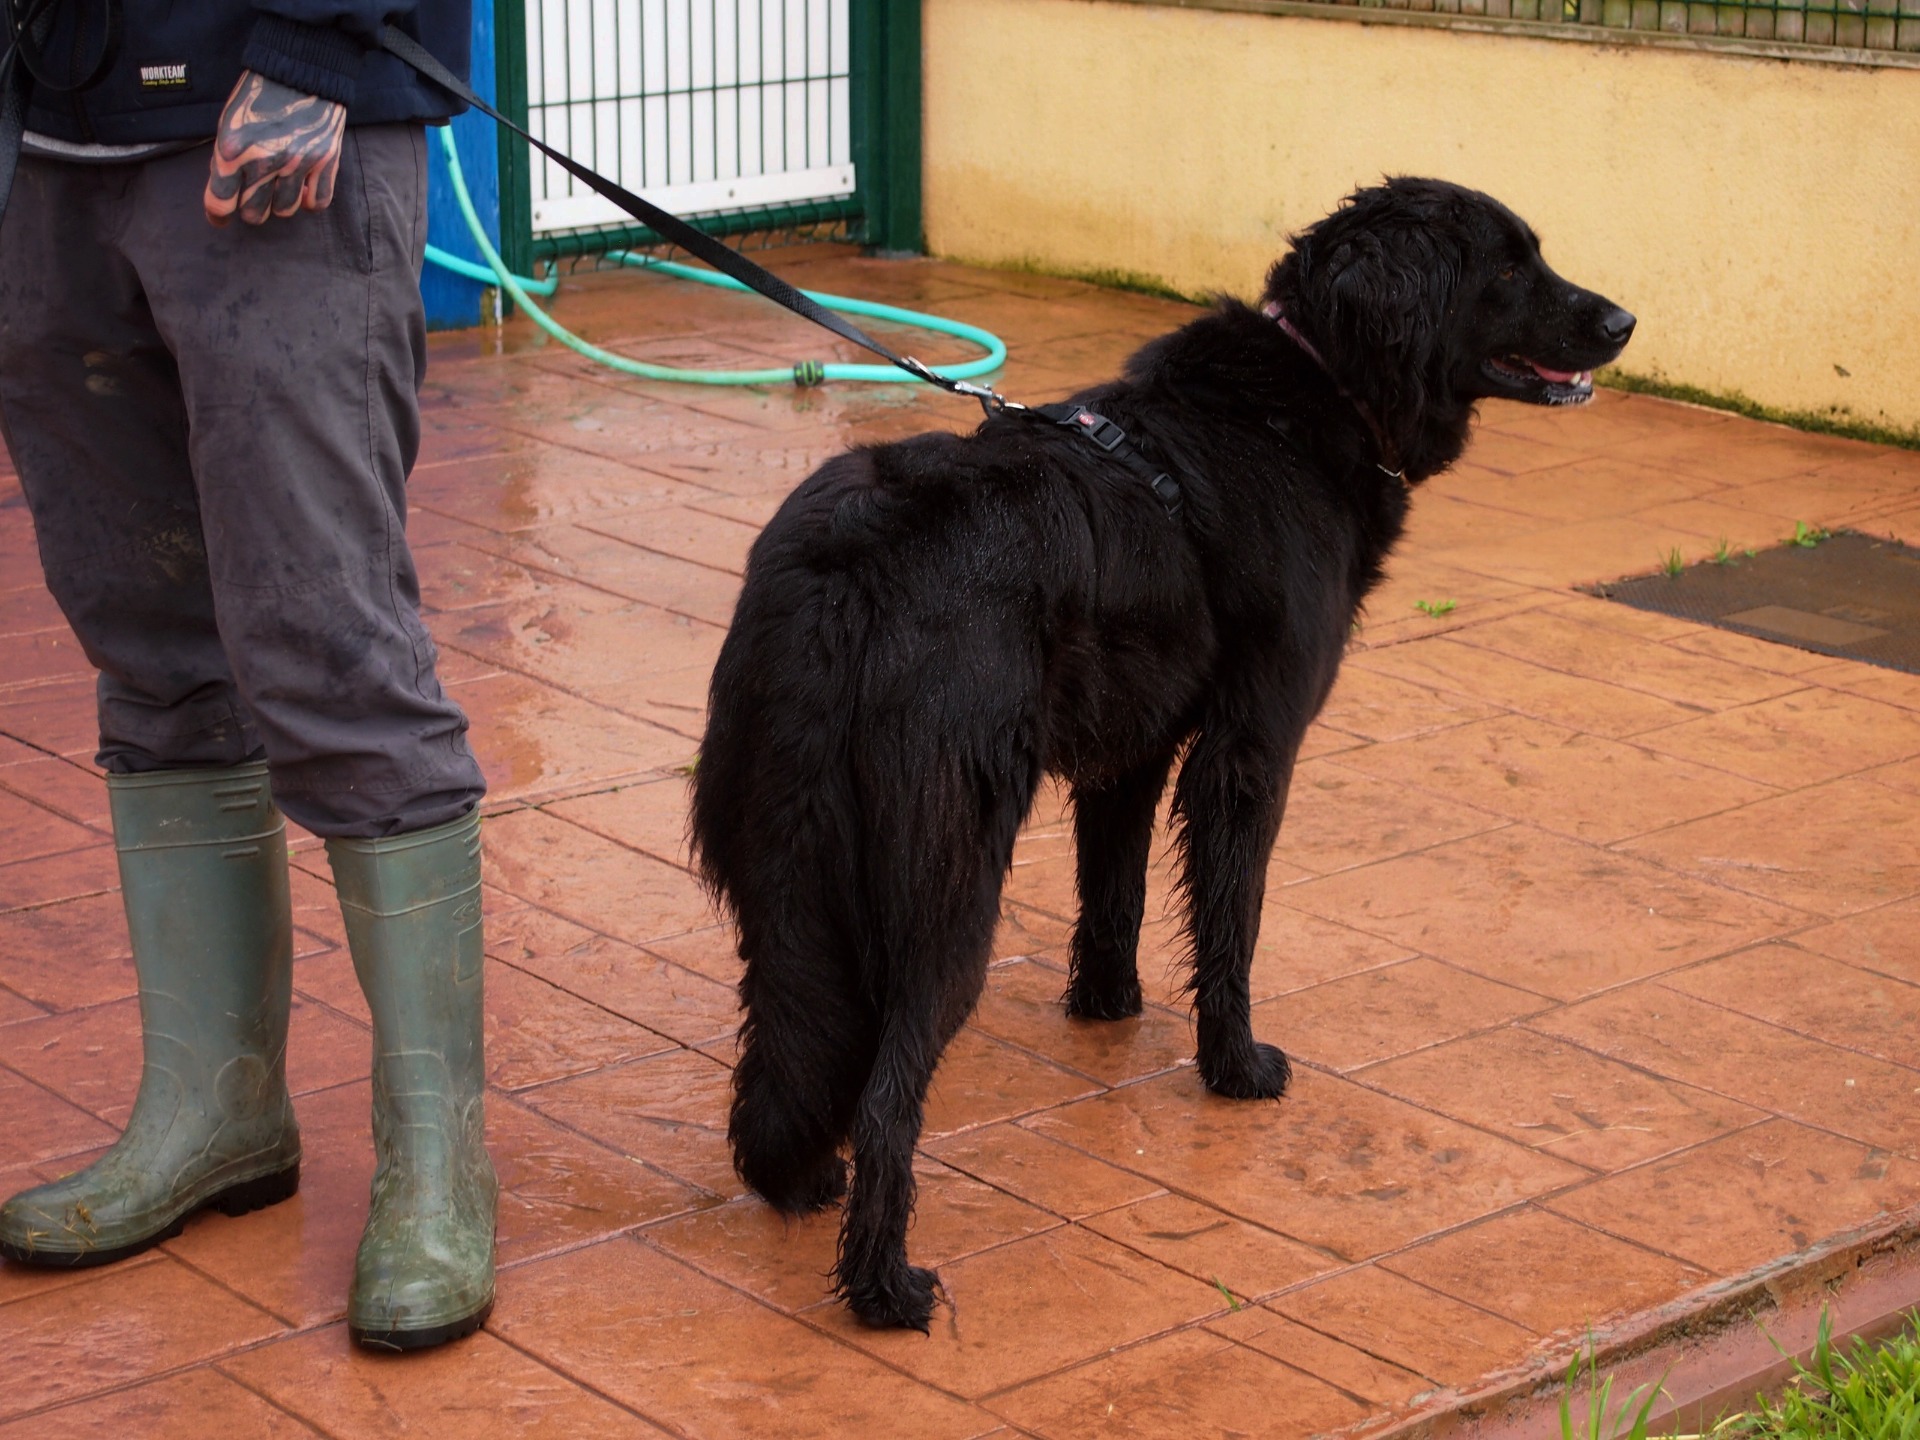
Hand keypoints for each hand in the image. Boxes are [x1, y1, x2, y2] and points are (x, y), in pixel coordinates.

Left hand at [204, 71, 346, 226]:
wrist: (298, 72)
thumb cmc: (258, 96)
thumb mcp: (228, 124)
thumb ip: (226, 159)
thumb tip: (226, 192)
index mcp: (233, 150)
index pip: (220, 202)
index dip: (218, 215)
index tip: (220, 218)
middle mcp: (265, 161)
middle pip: (254, 214)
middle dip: (250, 208)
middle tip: (253, 197)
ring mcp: (298, 164)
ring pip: (285, 211)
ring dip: (279, 202)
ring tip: (279, 186)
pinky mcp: (325, 162)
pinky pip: (316, 202)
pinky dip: (308, 199)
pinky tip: (303, 186)